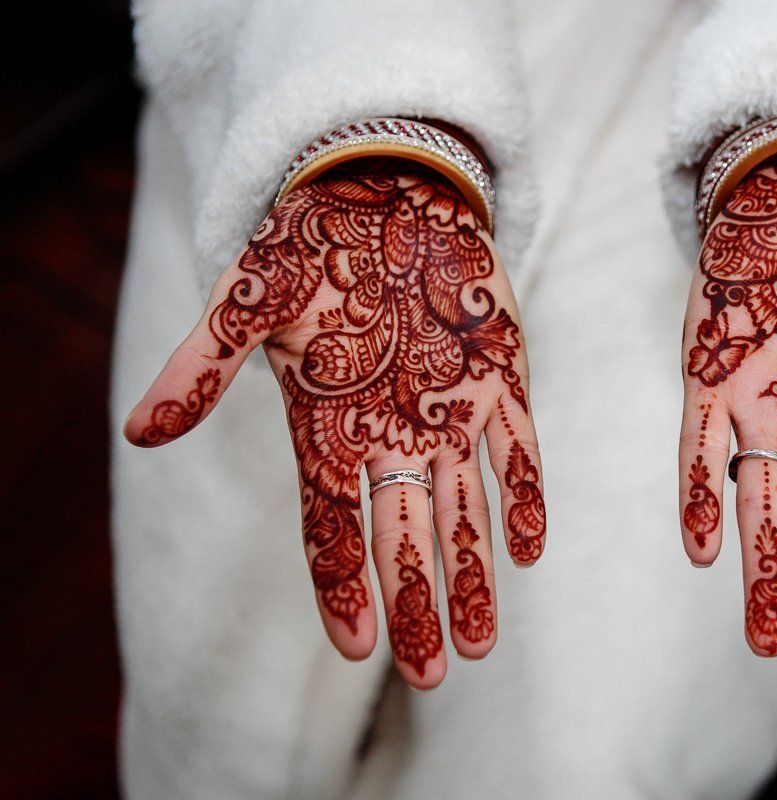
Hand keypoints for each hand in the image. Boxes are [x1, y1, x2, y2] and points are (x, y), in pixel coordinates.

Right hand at [125, 159, 545, 688]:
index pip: (331, 524)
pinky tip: (530, 550)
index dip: (342, 586)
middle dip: (416, 604)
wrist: (385, 195)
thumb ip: (203, 365)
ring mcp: (449, 414)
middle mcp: (392, 435)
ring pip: (463, 510)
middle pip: (402, 536)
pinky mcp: (498, 381)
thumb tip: (139, 431)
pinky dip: (523, 495)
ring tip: (480, 643)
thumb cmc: (309, 248)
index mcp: (330, 428)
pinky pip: (516, 449)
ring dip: (473, 574)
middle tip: (431, 674)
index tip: (360, 646)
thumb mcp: (246, 300)